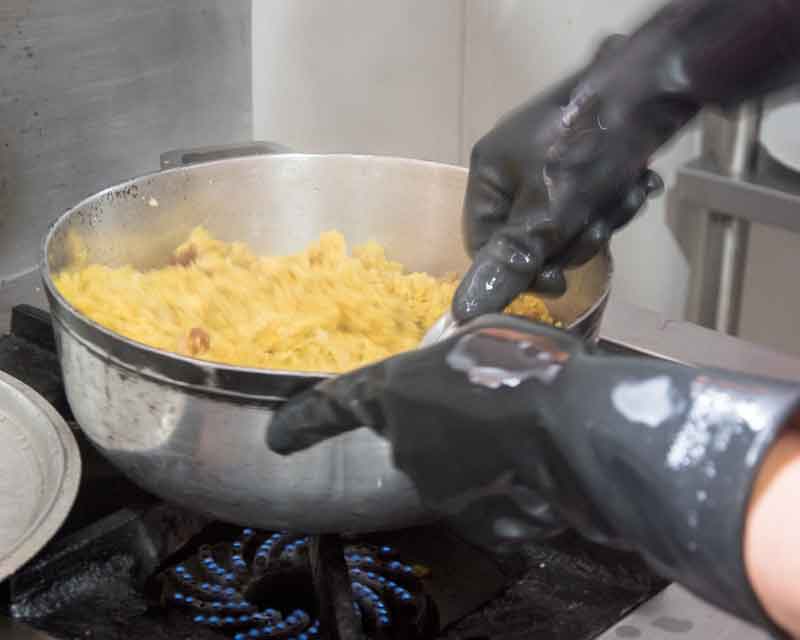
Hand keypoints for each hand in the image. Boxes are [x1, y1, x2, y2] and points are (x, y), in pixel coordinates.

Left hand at [268, 315, 799, 632]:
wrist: (568, 422)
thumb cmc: (522, 364)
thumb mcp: (480, 336)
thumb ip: (451, 361)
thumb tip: (459, 372)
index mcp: (395, 390)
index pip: (335, 407)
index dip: (304, 421)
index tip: (279, 437)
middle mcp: (403, 443)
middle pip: (415, 435)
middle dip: (448, 425)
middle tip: (499, 404)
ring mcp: (435, 486)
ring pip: (453, 468)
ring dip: (482, 453)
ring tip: (529, 430)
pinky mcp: (470, 519)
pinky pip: (483, 498)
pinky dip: (504, 484)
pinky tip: (536, 464)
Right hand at [454, 37, 663, 321]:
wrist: (660, 82)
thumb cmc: (592, 147)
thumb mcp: (549, 212)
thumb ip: (511, 261)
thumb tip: (463, 312)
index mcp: (490, 172)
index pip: (484, 244)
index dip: (519, 270)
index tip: (558, 284)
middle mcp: (513, 166)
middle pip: (530, 236)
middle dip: (574, 237)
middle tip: (600, 222)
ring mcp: (550, 160)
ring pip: (566, 221)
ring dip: (603, 217)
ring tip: (628, 191)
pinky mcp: (586, 156)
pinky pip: (589, 200)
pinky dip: (614, 199)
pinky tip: (637, 182)